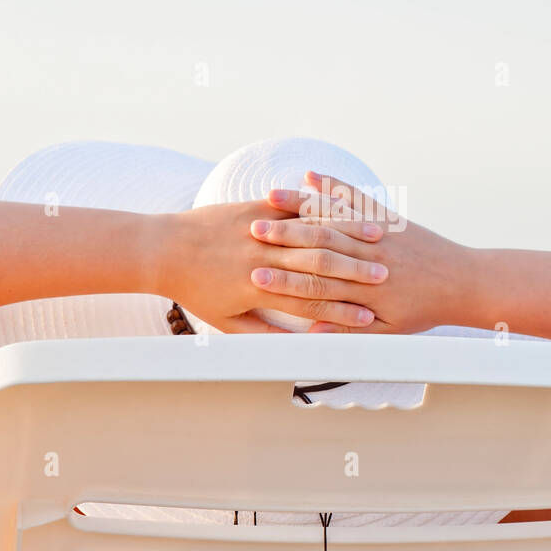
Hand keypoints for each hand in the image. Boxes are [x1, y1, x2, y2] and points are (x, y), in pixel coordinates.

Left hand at [158, 199, 388, 332]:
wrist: (162, 250)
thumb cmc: (194, 289)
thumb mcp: (227, 321)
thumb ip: (263, 333)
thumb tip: (294, 345)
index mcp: (258, 290)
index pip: (311, 304)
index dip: (343, 312)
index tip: (371, 318)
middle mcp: (261, 257)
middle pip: (319, 267)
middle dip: (357, 273)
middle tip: (388, 278)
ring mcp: (258, 230)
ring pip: (312, 232)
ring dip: (348, 237)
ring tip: (377, 241)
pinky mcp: (253, 207)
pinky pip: (293, 205)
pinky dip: (321, 208)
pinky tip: (346, 210)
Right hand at [250, 172, 474, 333]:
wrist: (465, 282)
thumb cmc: (426, 309)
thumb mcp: (389, 331)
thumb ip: (350, 329)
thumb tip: (315, 332)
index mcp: (365, 287)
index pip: (315, 283)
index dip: (283, 279)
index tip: (253, 276)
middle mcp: (368, 254)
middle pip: (316, 243)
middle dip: (281, 237)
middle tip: (249, 231)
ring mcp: (377, 231)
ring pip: (331, 215)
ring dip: (297, 206)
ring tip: (267, 198)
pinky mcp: (386, 216)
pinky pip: (354, 197)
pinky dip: (331, 186)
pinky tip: (308, 176)